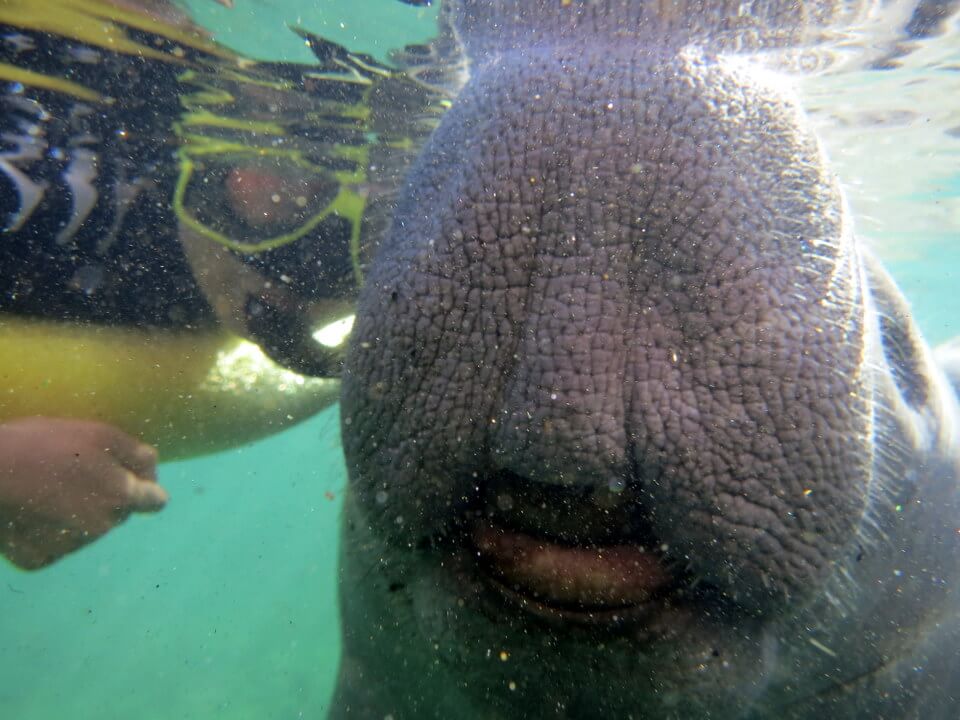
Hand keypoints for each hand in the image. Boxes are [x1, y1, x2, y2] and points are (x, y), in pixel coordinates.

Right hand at [0, 417, 166, 569]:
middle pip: (118, 513)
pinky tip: (29, 512)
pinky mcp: (38, 559)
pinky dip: (44, 533)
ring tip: (46, 489)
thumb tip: (154, 468)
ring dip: (76, 515)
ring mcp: (70, 547)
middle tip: (73, 473)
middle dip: (106, 497)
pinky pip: (53, 547)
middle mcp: (102, 527)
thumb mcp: (99, 434)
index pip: (155, 501)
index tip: (131, 478)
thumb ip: (136, 454)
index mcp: (122, 496)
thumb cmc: (43, 445)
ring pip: (86, 531)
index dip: (145, 487)